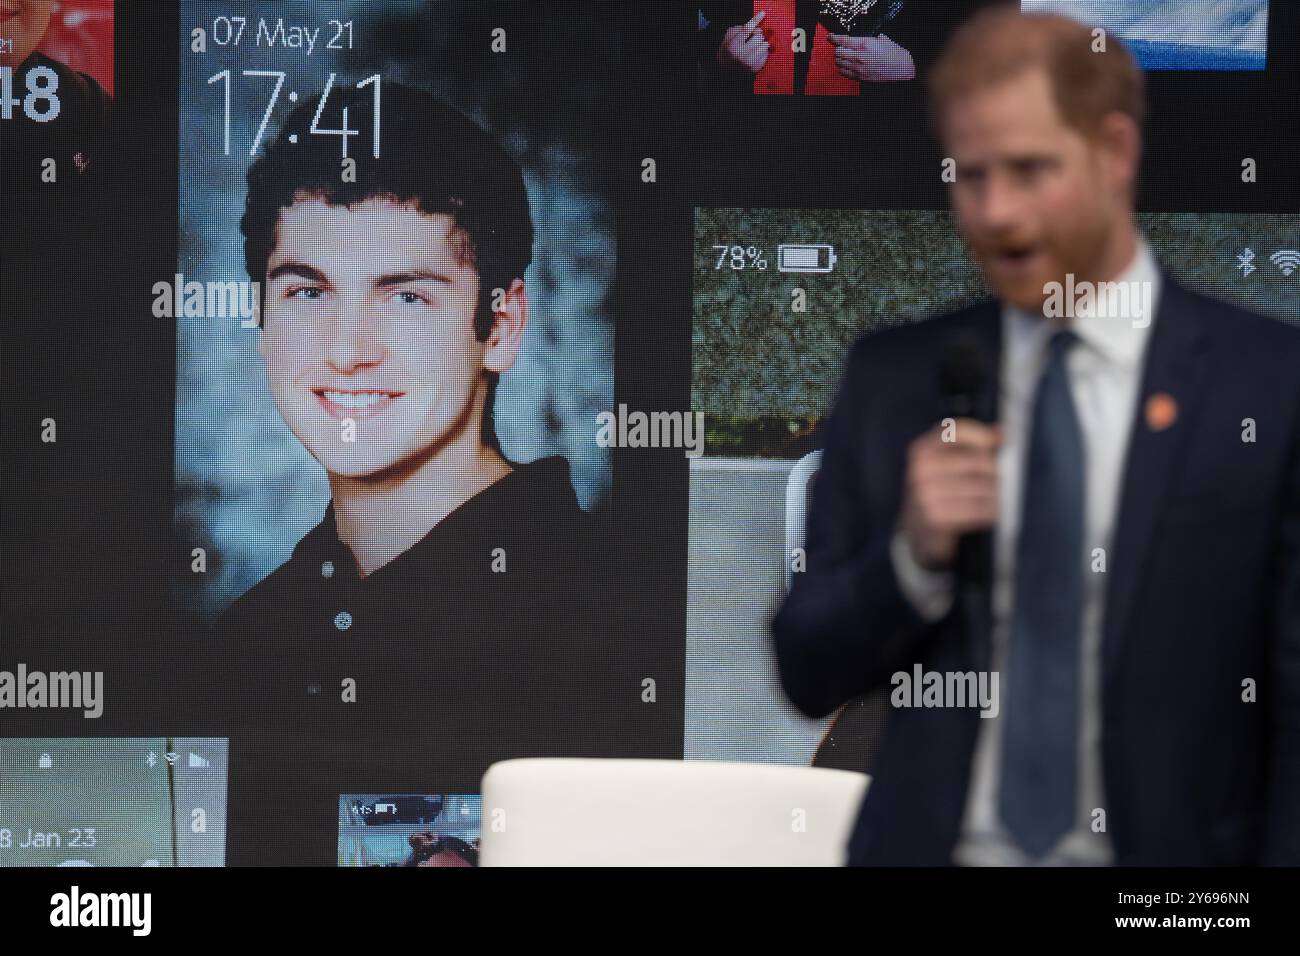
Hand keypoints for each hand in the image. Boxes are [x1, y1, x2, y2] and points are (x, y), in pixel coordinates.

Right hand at [717, 11, 770, 73]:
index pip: (746, 29)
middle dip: (756, 36)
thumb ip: (742, 28)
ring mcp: (749, 63)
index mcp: (733, 46)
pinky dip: (762, 53)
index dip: (755, 20)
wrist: (725, 69)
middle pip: (759, 37)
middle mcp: (741, 55)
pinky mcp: (755, 69)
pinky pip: (766, 55)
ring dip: (760, 44)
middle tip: (751, 40)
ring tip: (753, 47)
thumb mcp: (730, 36)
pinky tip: (755, 54)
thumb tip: (758, 29)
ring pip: (765, 45)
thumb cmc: (728, 50)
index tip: (762, 14)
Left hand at [828, 33, 915, 81]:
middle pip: (839, 52)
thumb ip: (874, 39)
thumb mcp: (885, 41)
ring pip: (840, 63)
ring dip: (839, 59)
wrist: (903, 71)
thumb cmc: (896, 56)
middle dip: (838, 49)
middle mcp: (859, 56)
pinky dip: (843, 69)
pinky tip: (846, 67)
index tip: (831, 37)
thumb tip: (872, 38)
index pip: (844, 41)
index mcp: (865, 44)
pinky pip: (845, 73)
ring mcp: (859, 68)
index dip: (835, 38)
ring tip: (843, 57)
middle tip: (841, 48)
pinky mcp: (860, 77)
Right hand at [900, 419, 1000, 569]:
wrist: (918, 531)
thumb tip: (1001, 433)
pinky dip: (990, 512)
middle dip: (996, 471)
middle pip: (978, 460)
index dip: (983, 436)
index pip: (958, 431)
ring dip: (996, 495)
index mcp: (922, 450)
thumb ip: (971, 446)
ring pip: (982, 487)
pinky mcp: (935, 517)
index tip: (999, 442)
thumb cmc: (940, 492)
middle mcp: (920, 469)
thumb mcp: (945, 464)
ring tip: (996, 499)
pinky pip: (978, 510)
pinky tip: (990, 513)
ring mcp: (925, 494)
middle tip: (1000, 480)